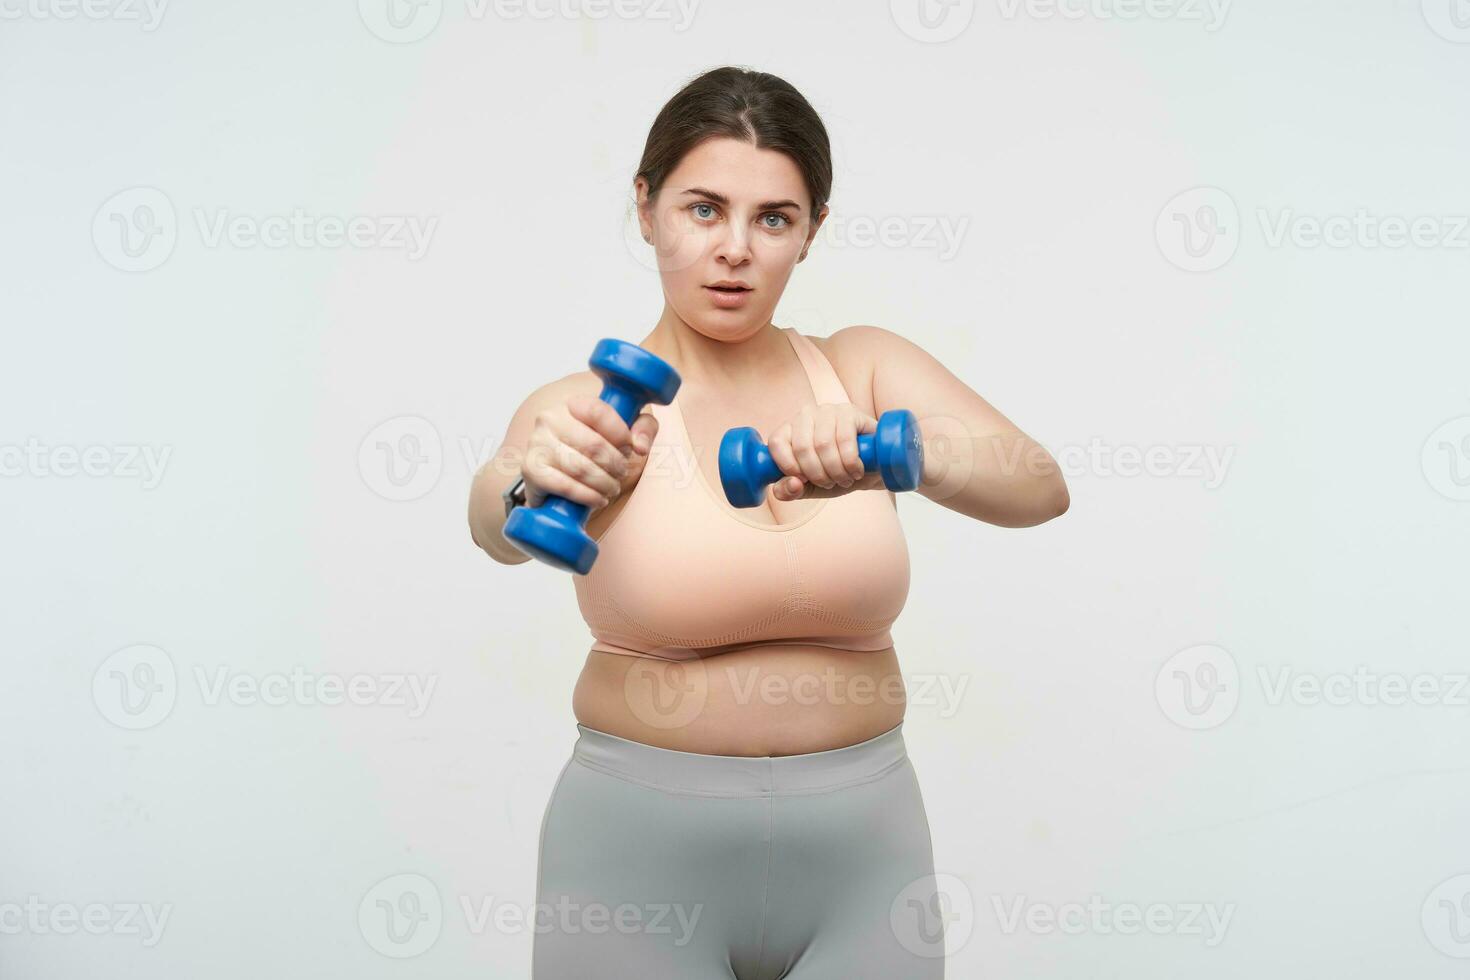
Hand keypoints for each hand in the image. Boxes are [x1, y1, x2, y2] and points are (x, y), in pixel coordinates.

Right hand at [522, 395, 658, 511]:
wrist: (557, 478)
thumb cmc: (593, 452)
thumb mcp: (624, 433)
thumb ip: (642, 429)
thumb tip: (640, 446)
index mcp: (572, 404)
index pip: (599, 411)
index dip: (620, 434)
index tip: (629, 448)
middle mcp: (549, 418)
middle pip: (593, 444)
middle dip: (615, 465)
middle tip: (621, 474)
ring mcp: (537, 443)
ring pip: (580, 467)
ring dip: (604, 483)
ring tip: (611, 488)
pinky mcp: (530, 469)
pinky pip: (564, 485)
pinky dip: (587, 496)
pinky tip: (597, 499)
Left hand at [766, 403, 885, 501]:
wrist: (870, 469)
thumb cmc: (835, 474)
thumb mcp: (809, 488)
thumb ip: (789, 491)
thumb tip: (792, 484)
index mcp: (789, 430)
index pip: (777, 442)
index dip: (788, 466)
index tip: (803, 481)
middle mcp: (805, 415)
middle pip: (802, 447)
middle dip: (818, 475)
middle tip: (831, 483)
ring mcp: (828, 410)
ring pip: (823, 444)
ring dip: (836, 471)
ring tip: (845, 478)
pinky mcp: (850, 411)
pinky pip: (845, 439)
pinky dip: (851, 462)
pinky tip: (856, 471)